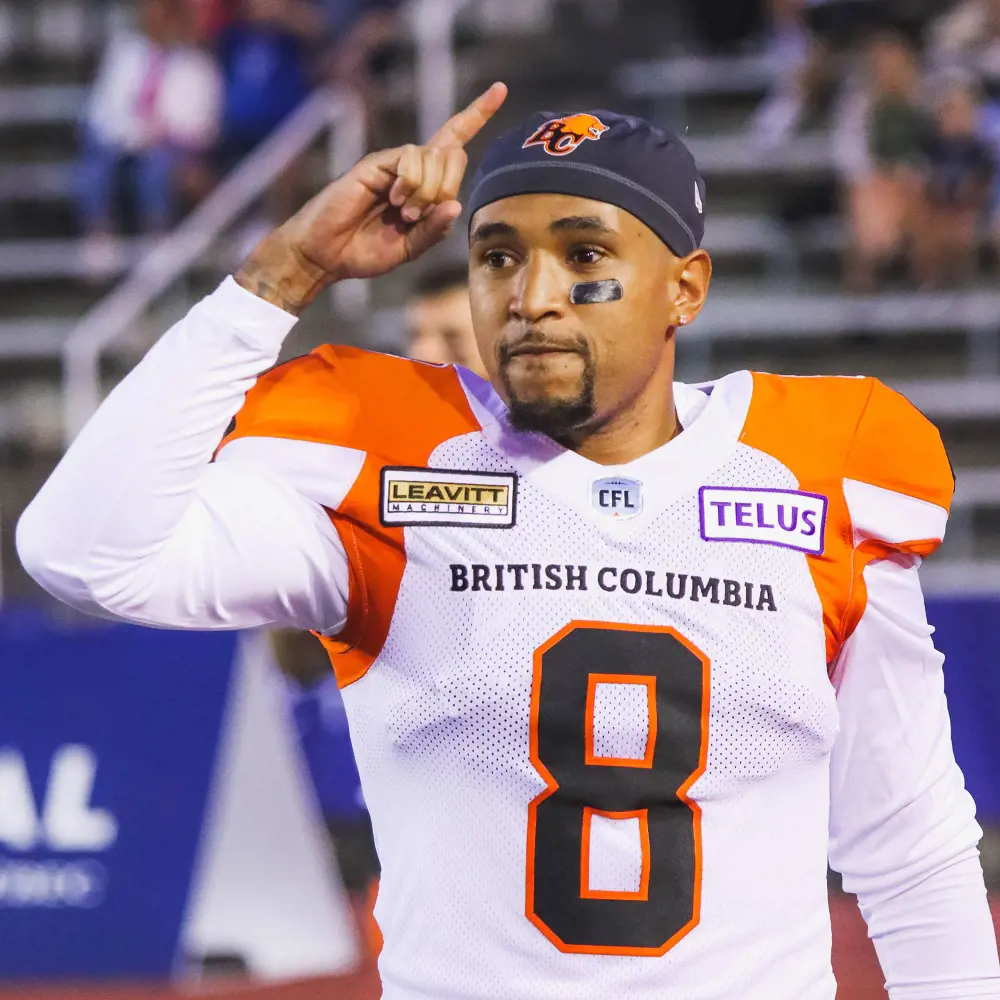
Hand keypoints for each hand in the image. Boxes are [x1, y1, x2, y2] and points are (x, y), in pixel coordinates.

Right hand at [236, 82, 507, 313]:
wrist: (326, 255)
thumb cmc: (364, 251)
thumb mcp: (409, 249)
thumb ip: (434, 230)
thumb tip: (456, 205)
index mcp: (423, 186)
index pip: (454, 143)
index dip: (476, 116)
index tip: (500, 89)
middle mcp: (410, 168)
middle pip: (453, 152)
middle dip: (450, 184)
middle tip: (424, 214)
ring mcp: (392, 163)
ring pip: (434, 157)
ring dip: (427, 192)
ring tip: (406, 213)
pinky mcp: (374, 163)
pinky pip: (410, 159)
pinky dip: (410, 184)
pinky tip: (396, 201)